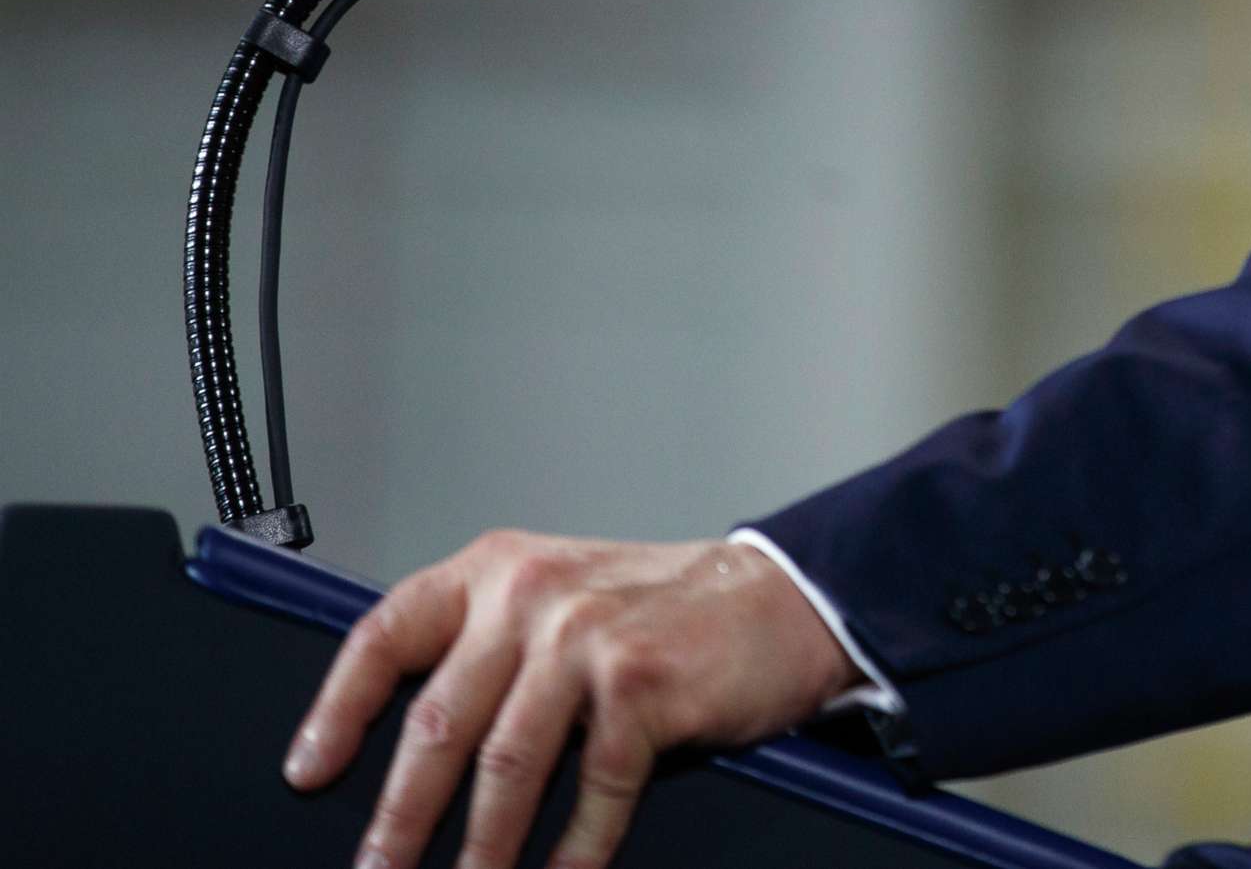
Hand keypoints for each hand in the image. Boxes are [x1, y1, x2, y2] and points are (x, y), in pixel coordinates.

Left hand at [283, 530, 858, 868]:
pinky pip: (590, 789)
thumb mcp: (565, 598)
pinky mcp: (640, 686)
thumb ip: (495, 648)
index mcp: (499, 569)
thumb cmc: (670, 609)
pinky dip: (573, 851)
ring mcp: (587, 638)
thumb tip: (418, 749)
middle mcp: (533, 595)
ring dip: (479, 849)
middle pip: (438, 721)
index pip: (387, 633)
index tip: (309, 769)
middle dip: (401, 815)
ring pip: (505, 766)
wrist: (781, 597)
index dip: (338, 709)